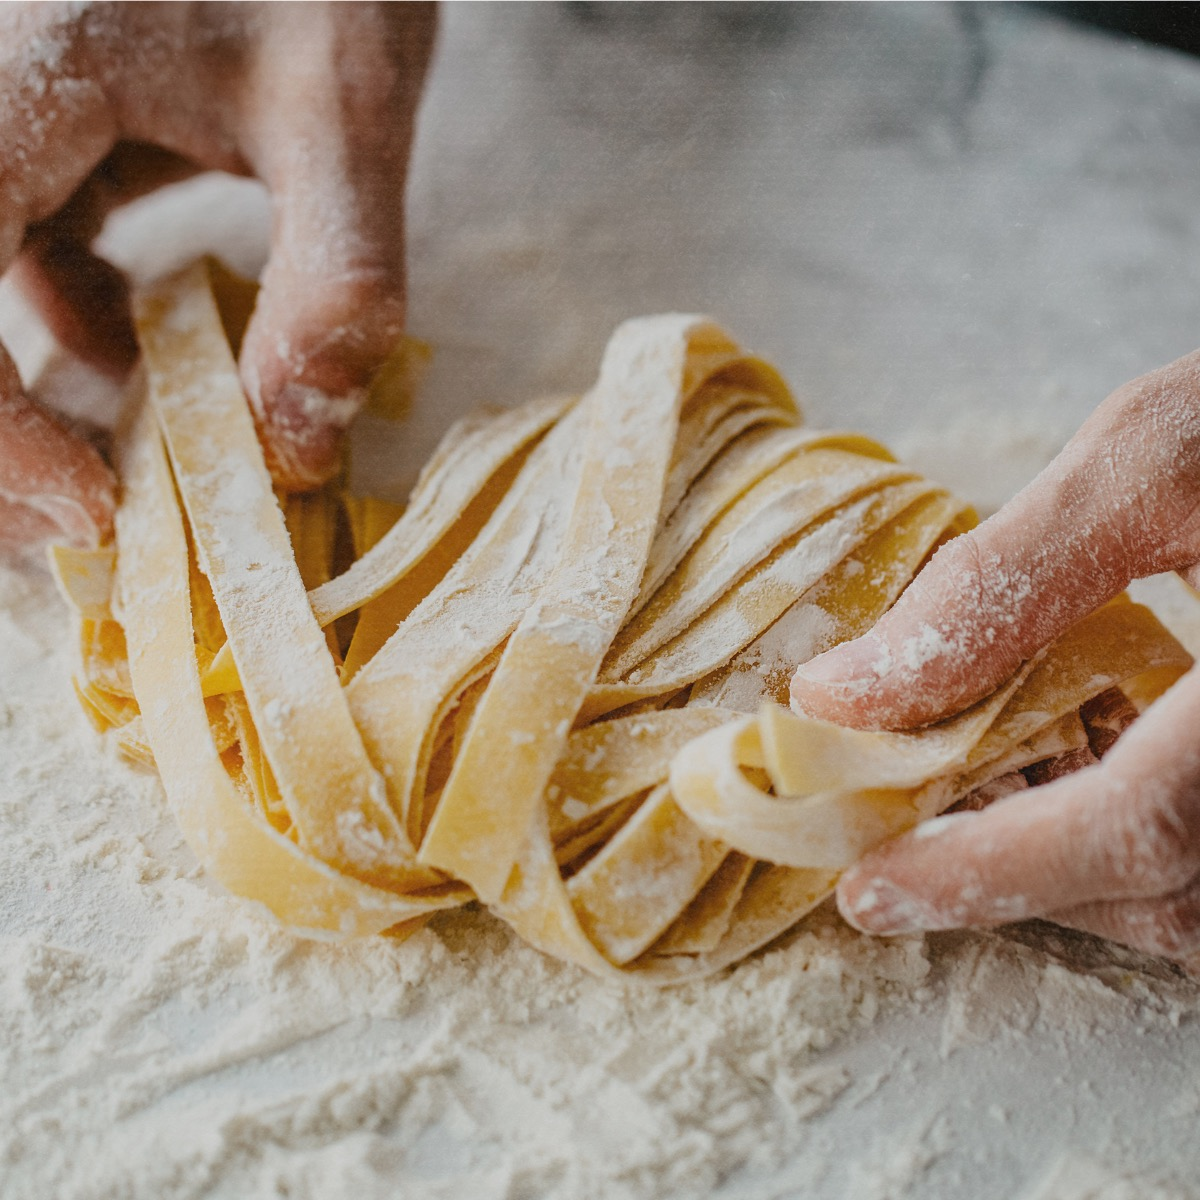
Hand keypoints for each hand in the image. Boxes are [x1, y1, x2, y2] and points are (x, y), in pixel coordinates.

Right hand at [0, 1, 433, 552]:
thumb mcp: (347, 112)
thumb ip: (332, 280)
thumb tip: (296, 445)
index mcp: (22, 60)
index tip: (82, 504)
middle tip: (76, 508)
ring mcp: (6, 95)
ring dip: (25, 371)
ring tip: (112, 454)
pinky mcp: (37, 110)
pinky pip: (15, 231)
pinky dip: (65, 307)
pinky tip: (135, 343)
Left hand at [791, 348, 1199, 964]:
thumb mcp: (1154, 461)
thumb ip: (1005, 581)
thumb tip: (846, 693)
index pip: (1139, 827)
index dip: (991, 870)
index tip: (868, 890)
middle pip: (1167, 889)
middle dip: (1015, 870)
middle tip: (904, 824)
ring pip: (1196, 898)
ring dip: (1072, 862)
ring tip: (980, 782)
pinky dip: (1133, 835)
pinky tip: (1075, 762)